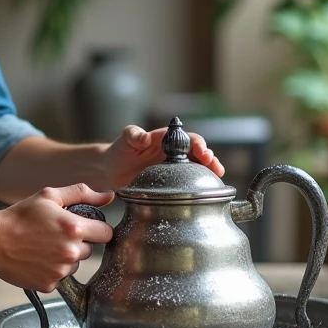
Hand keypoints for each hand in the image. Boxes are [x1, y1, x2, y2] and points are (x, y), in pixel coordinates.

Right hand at [0, 184, 114, 292]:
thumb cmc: (20, 216)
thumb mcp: (49, 196)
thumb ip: (82, 194)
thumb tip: (108, 196)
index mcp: (75, 229)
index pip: (106, 233)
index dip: (97, 229)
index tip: (85, 227)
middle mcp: (71, 252)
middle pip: (90, 250)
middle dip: (79, 243)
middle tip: (56, 235)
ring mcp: (60, 271)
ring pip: (75, 265)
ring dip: (66, 257)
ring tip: (44, 247)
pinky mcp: (49, 285)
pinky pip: (60, 278)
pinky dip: (52, 270)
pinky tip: (38, 260)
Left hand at [102, 124, 224, 190]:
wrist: (111, 169)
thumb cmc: (119, 151)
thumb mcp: (125, 140)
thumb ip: (132, 135)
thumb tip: (143, 137)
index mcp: (165, 139)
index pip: (187, 138)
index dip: (198, 145)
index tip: (203, 153)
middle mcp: (172, 151)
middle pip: (197, 152)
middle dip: (209, 158)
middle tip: (216, 168)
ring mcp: (172, 166)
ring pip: (196, 166)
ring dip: (208, 170)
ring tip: (216, 179)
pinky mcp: (170, 180)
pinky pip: (188, 180)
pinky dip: (198, 183)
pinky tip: (206, 192)